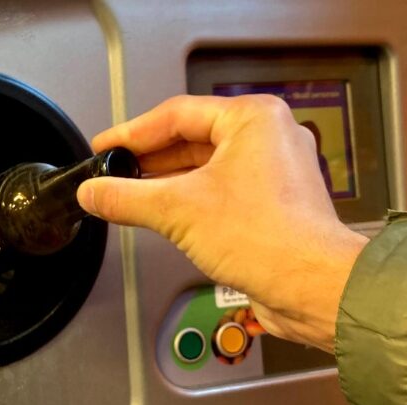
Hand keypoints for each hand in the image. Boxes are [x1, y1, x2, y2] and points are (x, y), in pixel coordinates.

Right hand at [77, 95, 367, 351]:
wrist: (313, 287)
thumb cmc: (271, 239)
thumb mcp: (178, 210)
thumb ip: (127, 197)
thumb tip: (93, 192)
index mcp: (253, 119)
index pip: (176, 114)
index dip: (132, 132)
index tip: (105, 146)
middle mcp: (268, 139)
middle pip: (191, 138)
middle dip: (147, 158)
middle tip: (112, 170)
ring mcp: (272, 172)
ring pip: (205, 167)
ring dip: (166, 182)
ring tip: (129, 194)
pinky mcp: (272, 204)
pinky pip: (219, 191)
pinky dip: (188, 200)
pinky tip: (164, 214)